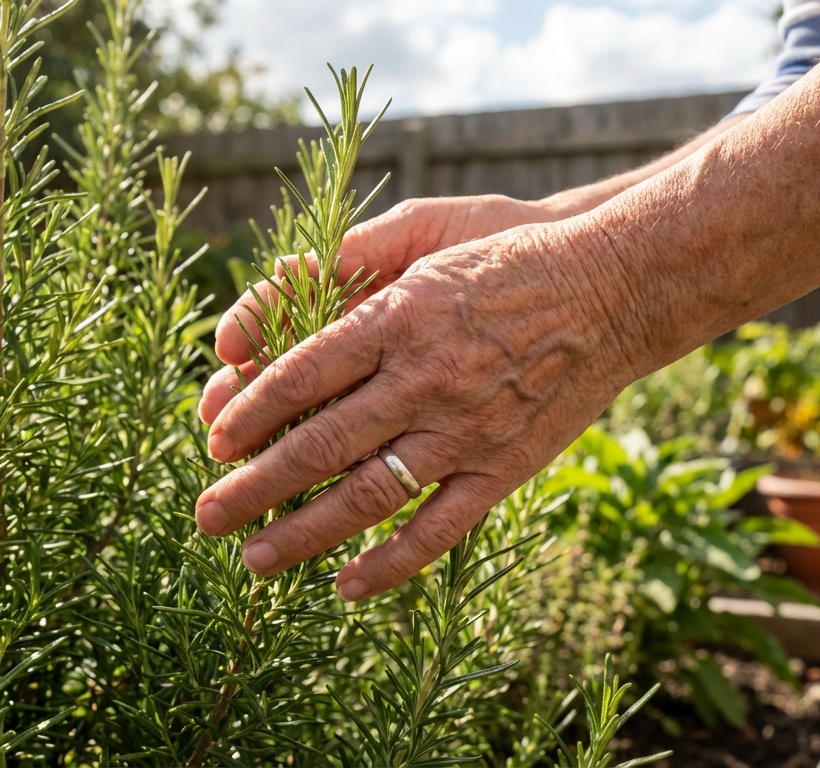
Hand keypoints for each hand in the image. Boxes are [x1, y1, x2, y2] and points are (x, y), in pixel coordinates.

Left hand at [194, 219, 638, 600]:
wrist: (613, 288)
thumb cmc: (513, 252)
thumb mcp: (431, 231)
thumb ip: (357, 258)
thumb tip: (285, 283)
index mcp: (400, 318)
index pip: (302, 372)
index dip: (250, 411)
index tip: (214, 441)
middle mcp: (424, 379)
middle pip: (320, 442)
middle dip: (254, 485)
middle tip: (206, 517)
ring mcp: (465, 431)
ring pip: (367, 494)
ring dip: (304, 533)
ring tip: (254, 560)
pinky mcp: (503, 468)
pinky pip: (439, 528)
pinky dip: (392, 563)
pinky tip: (347, 586)